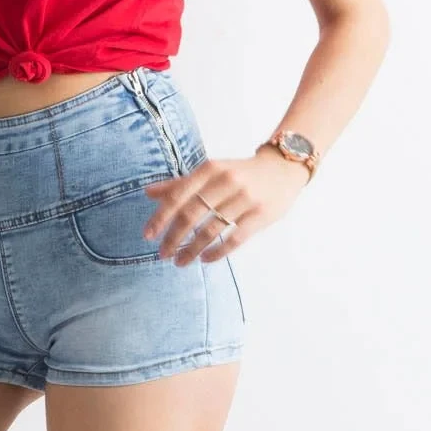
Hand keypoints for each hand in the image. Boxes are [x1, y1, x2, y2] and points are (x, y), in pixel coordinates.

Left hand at [142, 147, 309, 264]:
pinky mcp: (261, 214)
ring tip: (180, 261)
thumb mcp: (211, 172)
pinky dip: (217, 251)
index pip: (178, 195)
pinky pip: (235, 238)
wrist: (283, 169)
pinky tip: (205, 259)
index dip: (161, 217)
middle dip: (174, 237)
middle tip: (163, 254)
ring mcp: (245, 198)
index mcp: (210, 169)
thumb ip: (180, 183)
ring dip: (192, 249)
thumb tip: (148, 192)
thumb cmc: (239, 173)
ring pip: (212, 229)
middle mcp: (226, 181)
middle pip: (192, 214)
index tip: (148, 235)